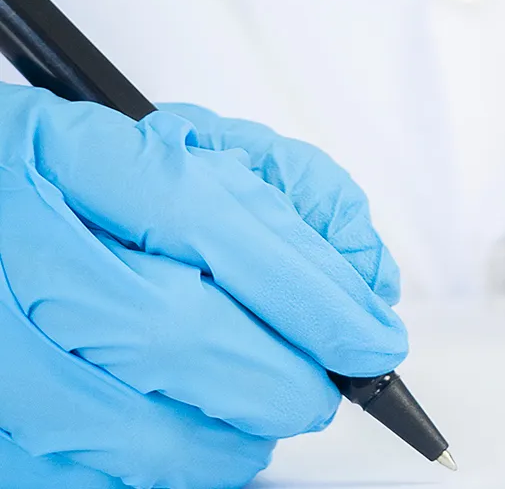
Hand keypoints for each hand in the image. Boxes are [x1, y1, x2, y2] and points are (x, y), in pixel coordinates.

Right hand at [0, 88, 405, 488]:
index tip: (371, 335)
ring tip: (267, 413)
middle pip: (171, 331)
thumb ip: (291, 189)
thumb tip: (367, 281)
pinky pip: (81, 478)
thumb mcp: (190, 147)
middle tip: (327, 387)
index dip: (306, 290)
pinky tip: (198, 437)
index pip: (207, 218)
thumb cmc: (93, 188)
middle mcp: (12, 242)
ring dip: (231, 436)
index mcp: (65, 153)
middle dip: (280, 376)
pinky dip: (167, 473)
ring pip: (130, 422)